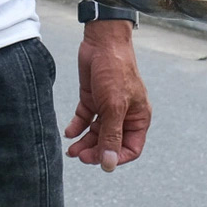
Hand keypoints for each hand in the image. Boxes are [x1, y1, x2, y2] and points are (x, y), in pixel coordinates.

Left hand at [65, 21, 150, 170]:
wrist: (102, 41)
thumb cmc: (115, 70)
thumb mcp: (114, 106)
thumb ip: (111, 136)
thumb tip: (108, 165)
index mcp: (138, 118)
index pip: (131, 148)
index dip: (116, 158)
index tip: (100, 161)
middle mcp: (124, 115)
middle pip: (110, 143)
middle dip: (95, 151)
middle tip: (80, 156)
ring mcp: (107, 107)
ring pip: (96, 133)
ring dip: (84, 142)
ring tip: (71, 150)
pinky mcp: (92, 98)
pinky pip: (85, 119)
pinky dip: (77, 127)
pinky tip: (68, 133)